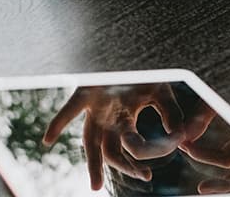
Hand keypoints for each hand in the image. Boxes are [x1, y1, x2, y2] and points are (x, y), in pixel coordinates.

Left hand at [43, 84, 184, 190]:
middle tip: (119, 187)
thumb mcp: (162, 94)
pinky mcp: (84, 92)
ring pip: (89, 140)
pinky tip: (47, 140)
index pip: (132, 149)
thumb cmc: (144, 71)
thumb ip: (171, 114)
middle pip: (107, 151)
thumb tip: (181, 136)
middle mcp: (108, 118)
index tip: (146, 176)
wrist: (129, 47)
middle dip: (118, 170)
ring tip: (95, 187)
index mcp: (124, 120)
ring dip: (91, 163)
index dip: (138, 164)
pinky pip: (69, 110)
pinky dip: (57, 124)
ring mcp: (95, 108)